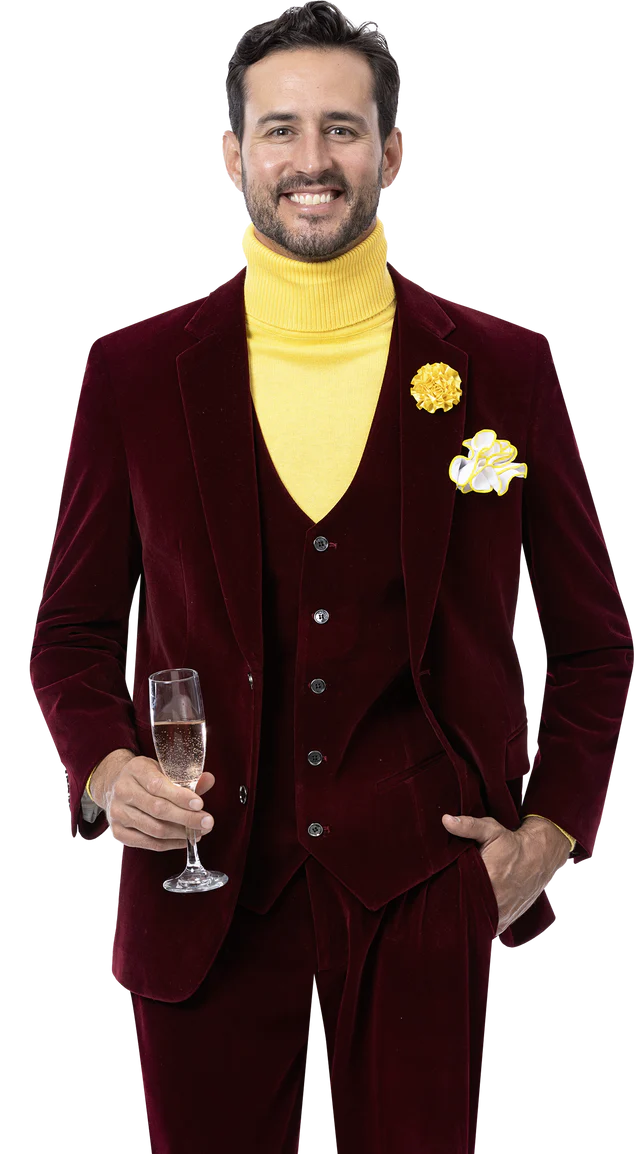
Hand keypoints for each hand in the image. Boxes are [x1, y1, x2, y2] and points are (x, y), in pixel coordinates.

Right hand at [97, 755, 215, 850]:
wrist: (115, 785)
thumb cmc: (145, 777)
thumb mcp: (162, 769)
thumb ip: (185, 777)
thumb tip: (209, 780)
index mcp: (135, 770)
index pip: (158, 785)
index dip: (180, 797)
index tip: (200, 804)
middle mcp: (123, 791)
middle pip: (158, 809)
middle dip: (186, 818)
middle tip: (207, 822)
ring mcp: (118, 813)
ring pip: (154, 828)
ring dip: (180, 833)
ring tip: (199, 832)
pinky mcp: (118, 831)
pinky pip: (148, 842)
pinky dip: (169, 844)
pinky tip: (183, 840)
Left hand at [442, 812, 570, 935]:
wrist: (540, 857)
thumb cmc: (513, 843)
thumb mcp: (491, 830)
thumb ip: (467, 826)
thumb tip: (445, 820)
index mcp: (487, 879)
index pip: (455, 892)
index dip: (443, 889)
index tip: (434, 885)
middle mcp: (494, 902)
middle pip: (462, 909)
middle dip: (451, 903)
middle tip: (439, 896)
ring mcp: (500, 916)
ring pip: (473, 921)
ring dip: (464, 915)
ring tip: (451, 906)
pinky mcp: (504, 923)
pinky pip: (484, 928)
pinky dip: (476, 923)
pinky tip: (466, 913)